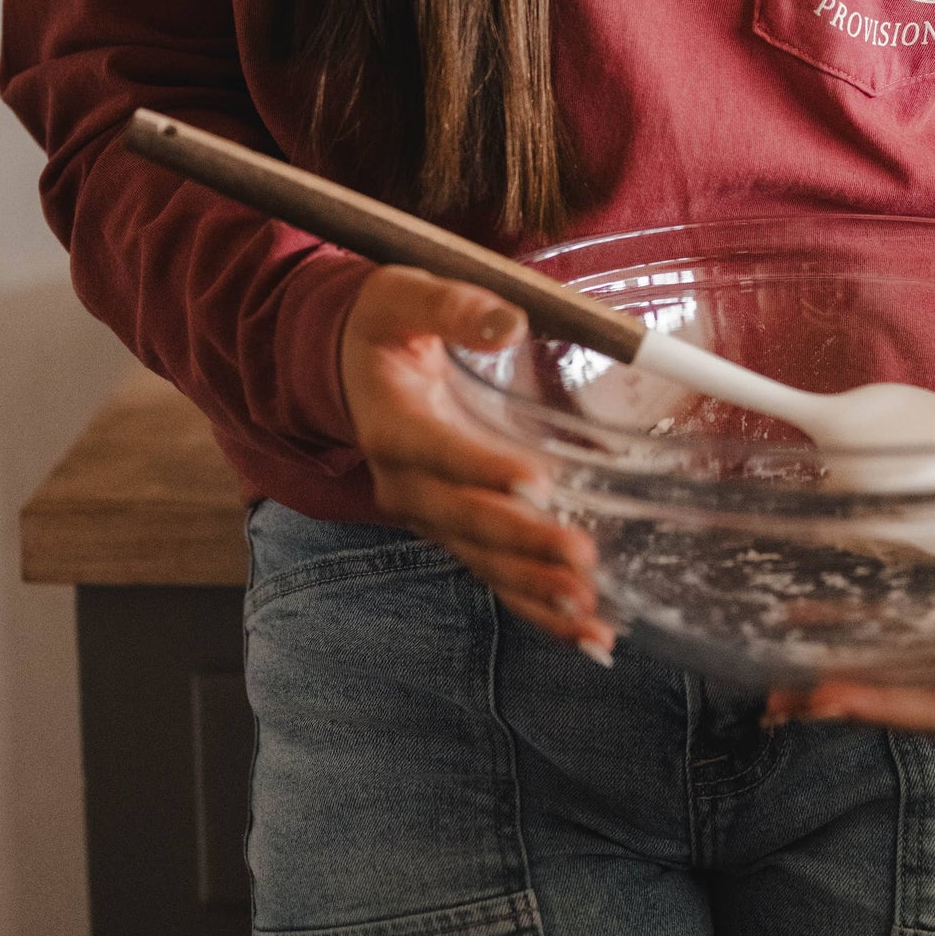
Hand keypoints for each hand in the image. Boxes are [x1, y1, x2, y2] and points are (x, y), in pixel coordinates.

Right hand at [339, 264, 615, 657]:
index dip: (483, 469)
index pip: (439, 451)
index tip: (535, 482)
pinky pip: (496, 578)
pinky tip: (589, 638)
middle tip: (579, 560)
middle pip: (466, 522)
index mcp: (395, 426)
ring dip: (535, 592)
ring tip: (589, 616)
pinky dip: (538, 611)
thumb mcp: (404, 297)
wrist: (345, 369)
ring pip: (484, 563)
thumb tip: (508, 322)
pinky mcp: (455, 533)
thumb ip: (453, 307)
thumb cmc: (384, 327)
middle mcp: (407, 485)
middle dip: (523, 545)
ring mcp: (431, 516)